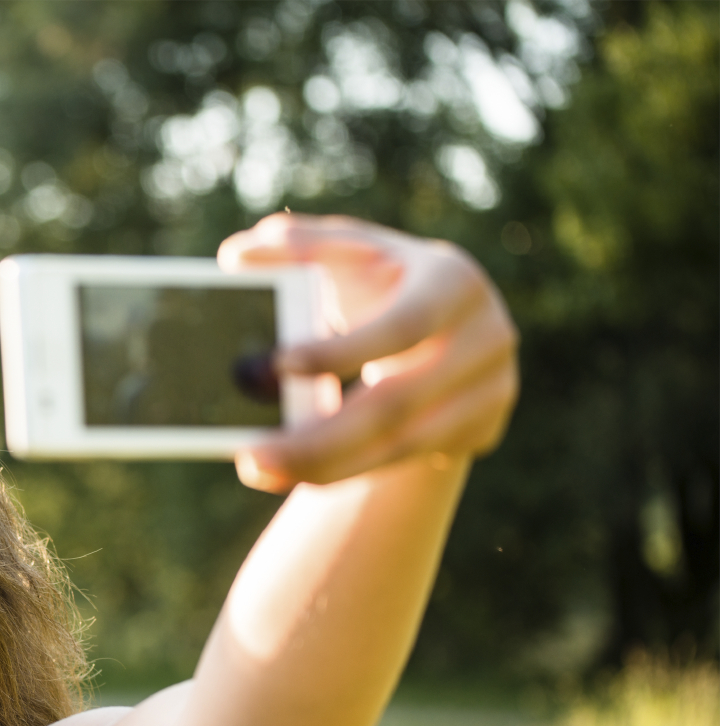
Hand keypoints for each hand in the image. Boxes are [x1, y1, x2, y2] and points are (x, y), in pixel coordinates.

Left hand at [218, 213, 518, 492]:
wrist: (445, 323)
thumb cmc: (382, 281)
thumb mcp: (350, 255)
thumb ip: (297, 248)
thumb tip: (236, 256)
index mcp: (452, 281)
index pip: (400, 327)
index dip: (342, 350)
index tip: (277, 366)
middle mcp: (485, 336)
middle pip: (396, 404)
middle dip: (318, 437)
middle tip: (250, 455)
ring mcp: (493, 387)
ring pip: (399, 444)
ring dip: (325, 465)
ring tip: (258, 469)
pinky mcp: (483, 426)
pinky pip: (406, 461)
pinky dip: (347, 470)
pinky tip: (295, 474)